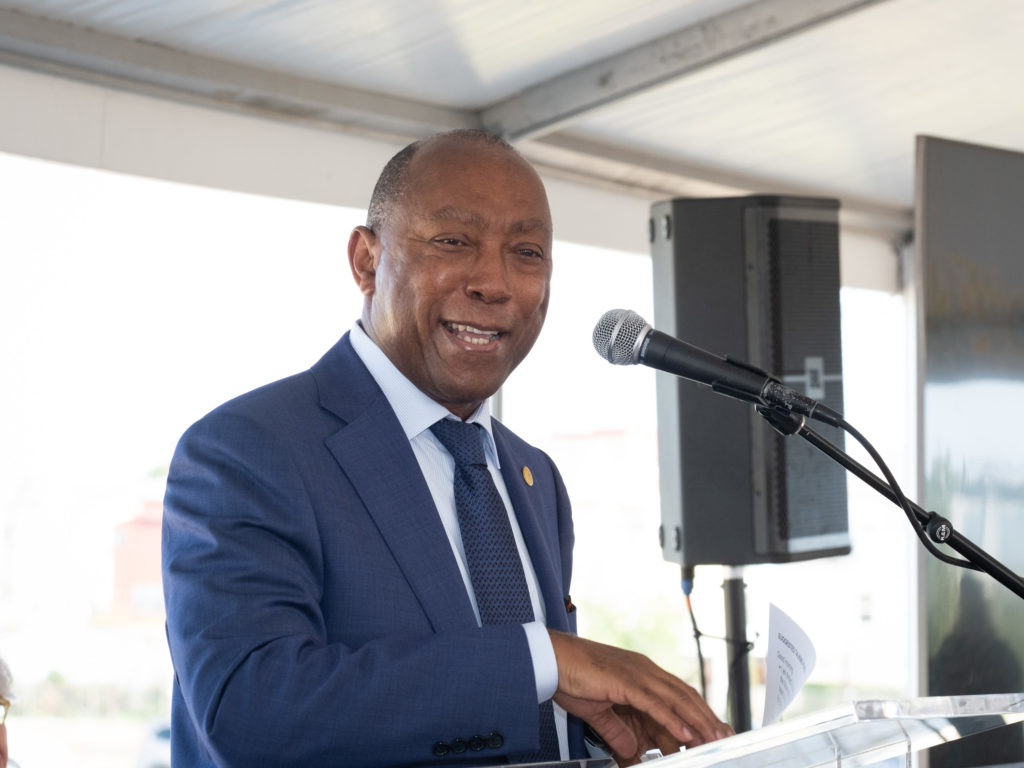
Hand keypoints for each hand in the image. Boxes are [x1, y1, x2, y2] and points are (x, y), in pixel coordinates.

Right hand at [548, 630, 732, 762]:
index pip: (678, 694)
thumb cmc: (571, 677)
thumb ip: (617, 731)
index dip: (699, 712)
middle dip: (707, 718)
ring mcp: (637, 674)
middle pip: (685, 696)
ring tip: (713, 739)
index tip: (713, 730)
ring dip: (698, 722)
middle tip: (724, 738)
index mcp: (641, 674)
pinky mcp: (625, 682)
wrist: (550, 659)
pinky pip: (654, 704)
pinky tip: (685, 735)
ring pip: (676, 700)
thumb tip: (632, 750)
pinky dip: (672, 720)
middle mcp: (644, 671)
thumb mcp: (599, 712)